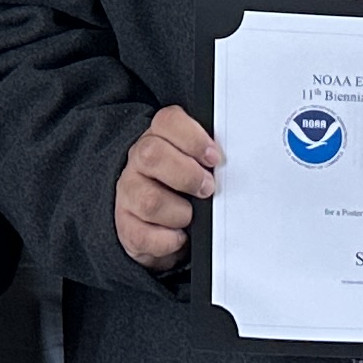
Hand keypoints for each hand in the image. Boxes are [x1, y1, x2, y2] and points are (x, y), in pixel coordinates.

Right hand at [116, 106, 221, 269]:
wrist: (159, 226)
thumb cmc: (185, 189)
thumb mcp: (198, 164)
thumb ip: (210, 157)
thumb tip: (235, 164)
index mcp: (158, 138)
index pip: (168, 121)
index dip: (194, 138)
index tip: (215, 158)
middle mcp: (138, 162)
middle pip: (152, 155)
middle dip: (188, 175)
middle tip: (208, 188)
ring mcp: (128, 193)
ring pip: (150, 201)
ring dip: (180, 213)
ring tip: (191, 216)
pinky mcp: (127, 227)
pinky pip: (145, 236)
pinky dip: (169, 241)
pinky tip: (178, 236)